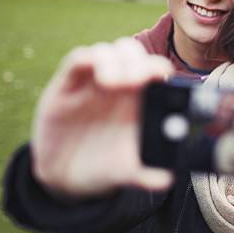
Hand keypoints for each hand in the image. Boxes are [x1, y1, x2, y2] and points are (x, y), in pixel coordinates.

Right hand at [31, 38, 174, 198]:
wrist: (67, 177)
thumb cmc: (106, 167)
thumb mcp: (126, 172)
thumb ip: (146, 174)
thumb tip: (167, 180)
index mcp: (142, 100)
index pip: (154, 71)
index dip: (158, 68)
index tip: (162, 76)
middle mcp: (120, 86)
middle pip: (132, 54)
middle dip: (137, 61)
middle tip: (136, 80)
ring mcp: (93, 83)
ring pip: (107, 52)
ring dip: (113, 61)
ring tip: (113, 83)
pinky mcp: (66, 86)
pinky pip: (76, 60)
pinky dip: (85, 58)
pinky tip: (91, 69)